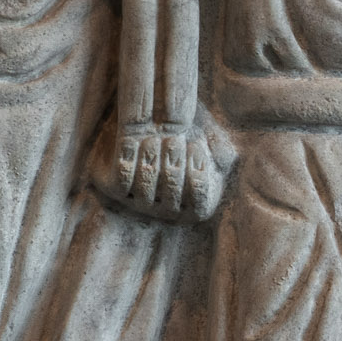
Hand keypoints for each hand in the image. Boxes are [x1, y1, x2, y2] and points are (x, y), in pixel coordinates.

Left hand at [101, 113, 233, 225]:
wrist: (151, 130)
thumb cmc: (187, 139)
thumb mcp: (211, 145)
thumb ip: (222, 151)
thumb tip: (224, 158)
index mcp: (196, 205)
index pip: (200, 199)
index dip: (198, 173)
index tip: (195, 145)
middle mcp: (169, 210)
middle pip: (172, 189)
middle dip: (174, 162)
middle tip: (174, 139)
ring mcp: (142, 203)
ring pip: (146, 185)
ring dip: (151, 159)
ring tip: (154, 139)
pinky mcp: (117, 191)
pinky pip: (122, 181)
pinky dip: (127, 161)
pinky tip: (132, 141)